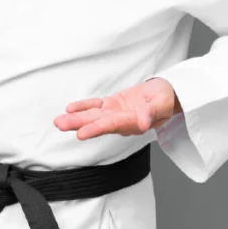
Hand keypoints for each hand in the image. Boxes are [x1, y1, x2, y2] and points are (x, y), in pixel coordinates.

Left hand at [53, 78, 181, 140]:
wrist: (168, 94)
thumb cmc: (167, 99)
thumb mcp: (163, 103)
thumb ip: (151, 113)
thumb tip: (143, 122)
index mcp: (133, 123)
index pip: (112, 125)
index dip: (96, 129)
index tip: (80, 134)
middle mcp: (121, 121)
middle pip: (97, 122)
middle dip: (78, 124)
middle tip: (60, 125)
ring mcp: (116, 113)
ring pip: (93, 115)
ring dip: (76, 117)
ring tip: (59, 121)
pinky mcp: (113, 104)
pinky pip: (96, 105)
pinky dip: (84, 106)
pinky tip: (70, 108)